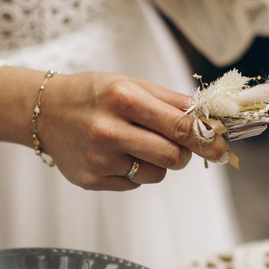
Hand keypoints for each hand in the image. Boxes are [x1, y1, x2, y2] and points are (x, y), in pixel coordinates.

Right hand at [0, 69, 230, 190]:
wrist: (44, 111)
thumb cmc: (94, 94)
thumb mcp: (131, 84)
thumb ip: (172, 102)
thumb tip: (211, 118)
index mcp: (124, 98)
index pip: (179, 126)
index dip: (207, 139)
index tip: (223, 147)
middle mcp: (109, 130)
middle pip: (173, 157)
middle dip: (184, 153)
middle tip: (178, 144)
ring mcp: (99, 158)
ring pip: (156, 174)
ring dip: (158, 163)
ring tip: (137, 144)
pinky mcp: (91, 180)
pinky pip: (134, 184)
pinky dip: (134, 172)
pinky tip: (117, 154)